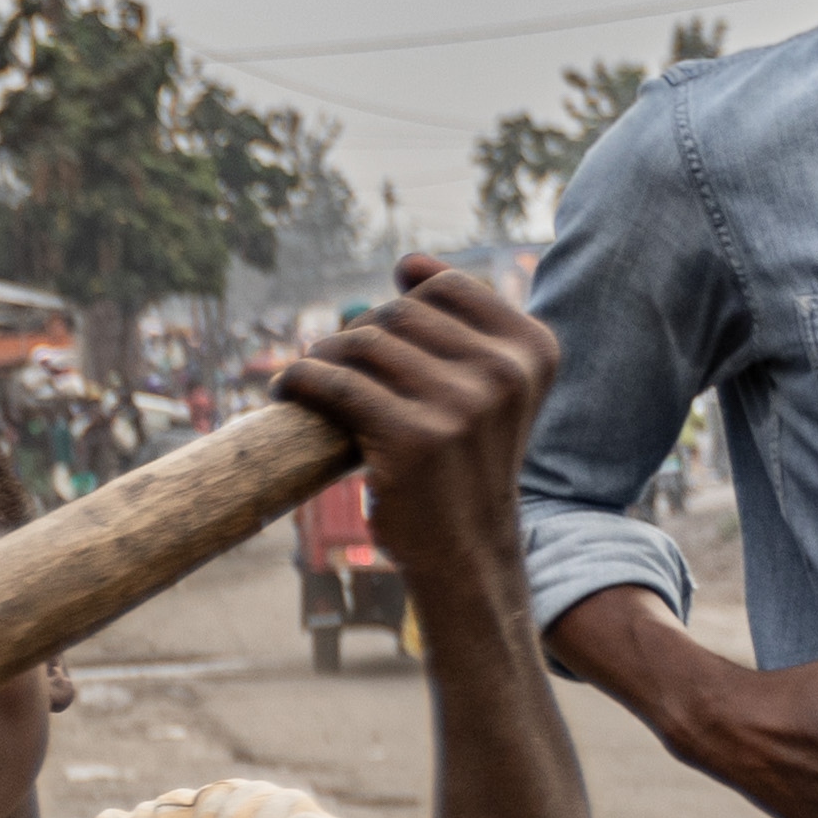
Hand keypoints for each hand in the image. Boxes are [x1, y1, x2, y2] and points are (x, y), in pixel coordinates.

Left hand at [274, 257, 556, 599]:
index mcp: (532, 350)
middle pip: (398, 314)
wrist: (466, 554)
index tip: (376, 334)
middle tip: (334, 366)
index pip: (445, 287)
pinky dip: (299, 381)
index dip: (401, 301)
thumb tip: (409, 263)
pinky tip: (286, 392)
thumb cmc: (466, 467)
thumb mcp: (490, 392)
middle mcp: (505, 371)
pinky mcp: (413, 438)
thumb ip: (461, 327)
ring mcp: (462, 404)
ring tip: (308, 378)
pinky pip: (335, 384)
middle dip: (356, 335)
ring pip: (362, 343)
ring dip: (322, 355)